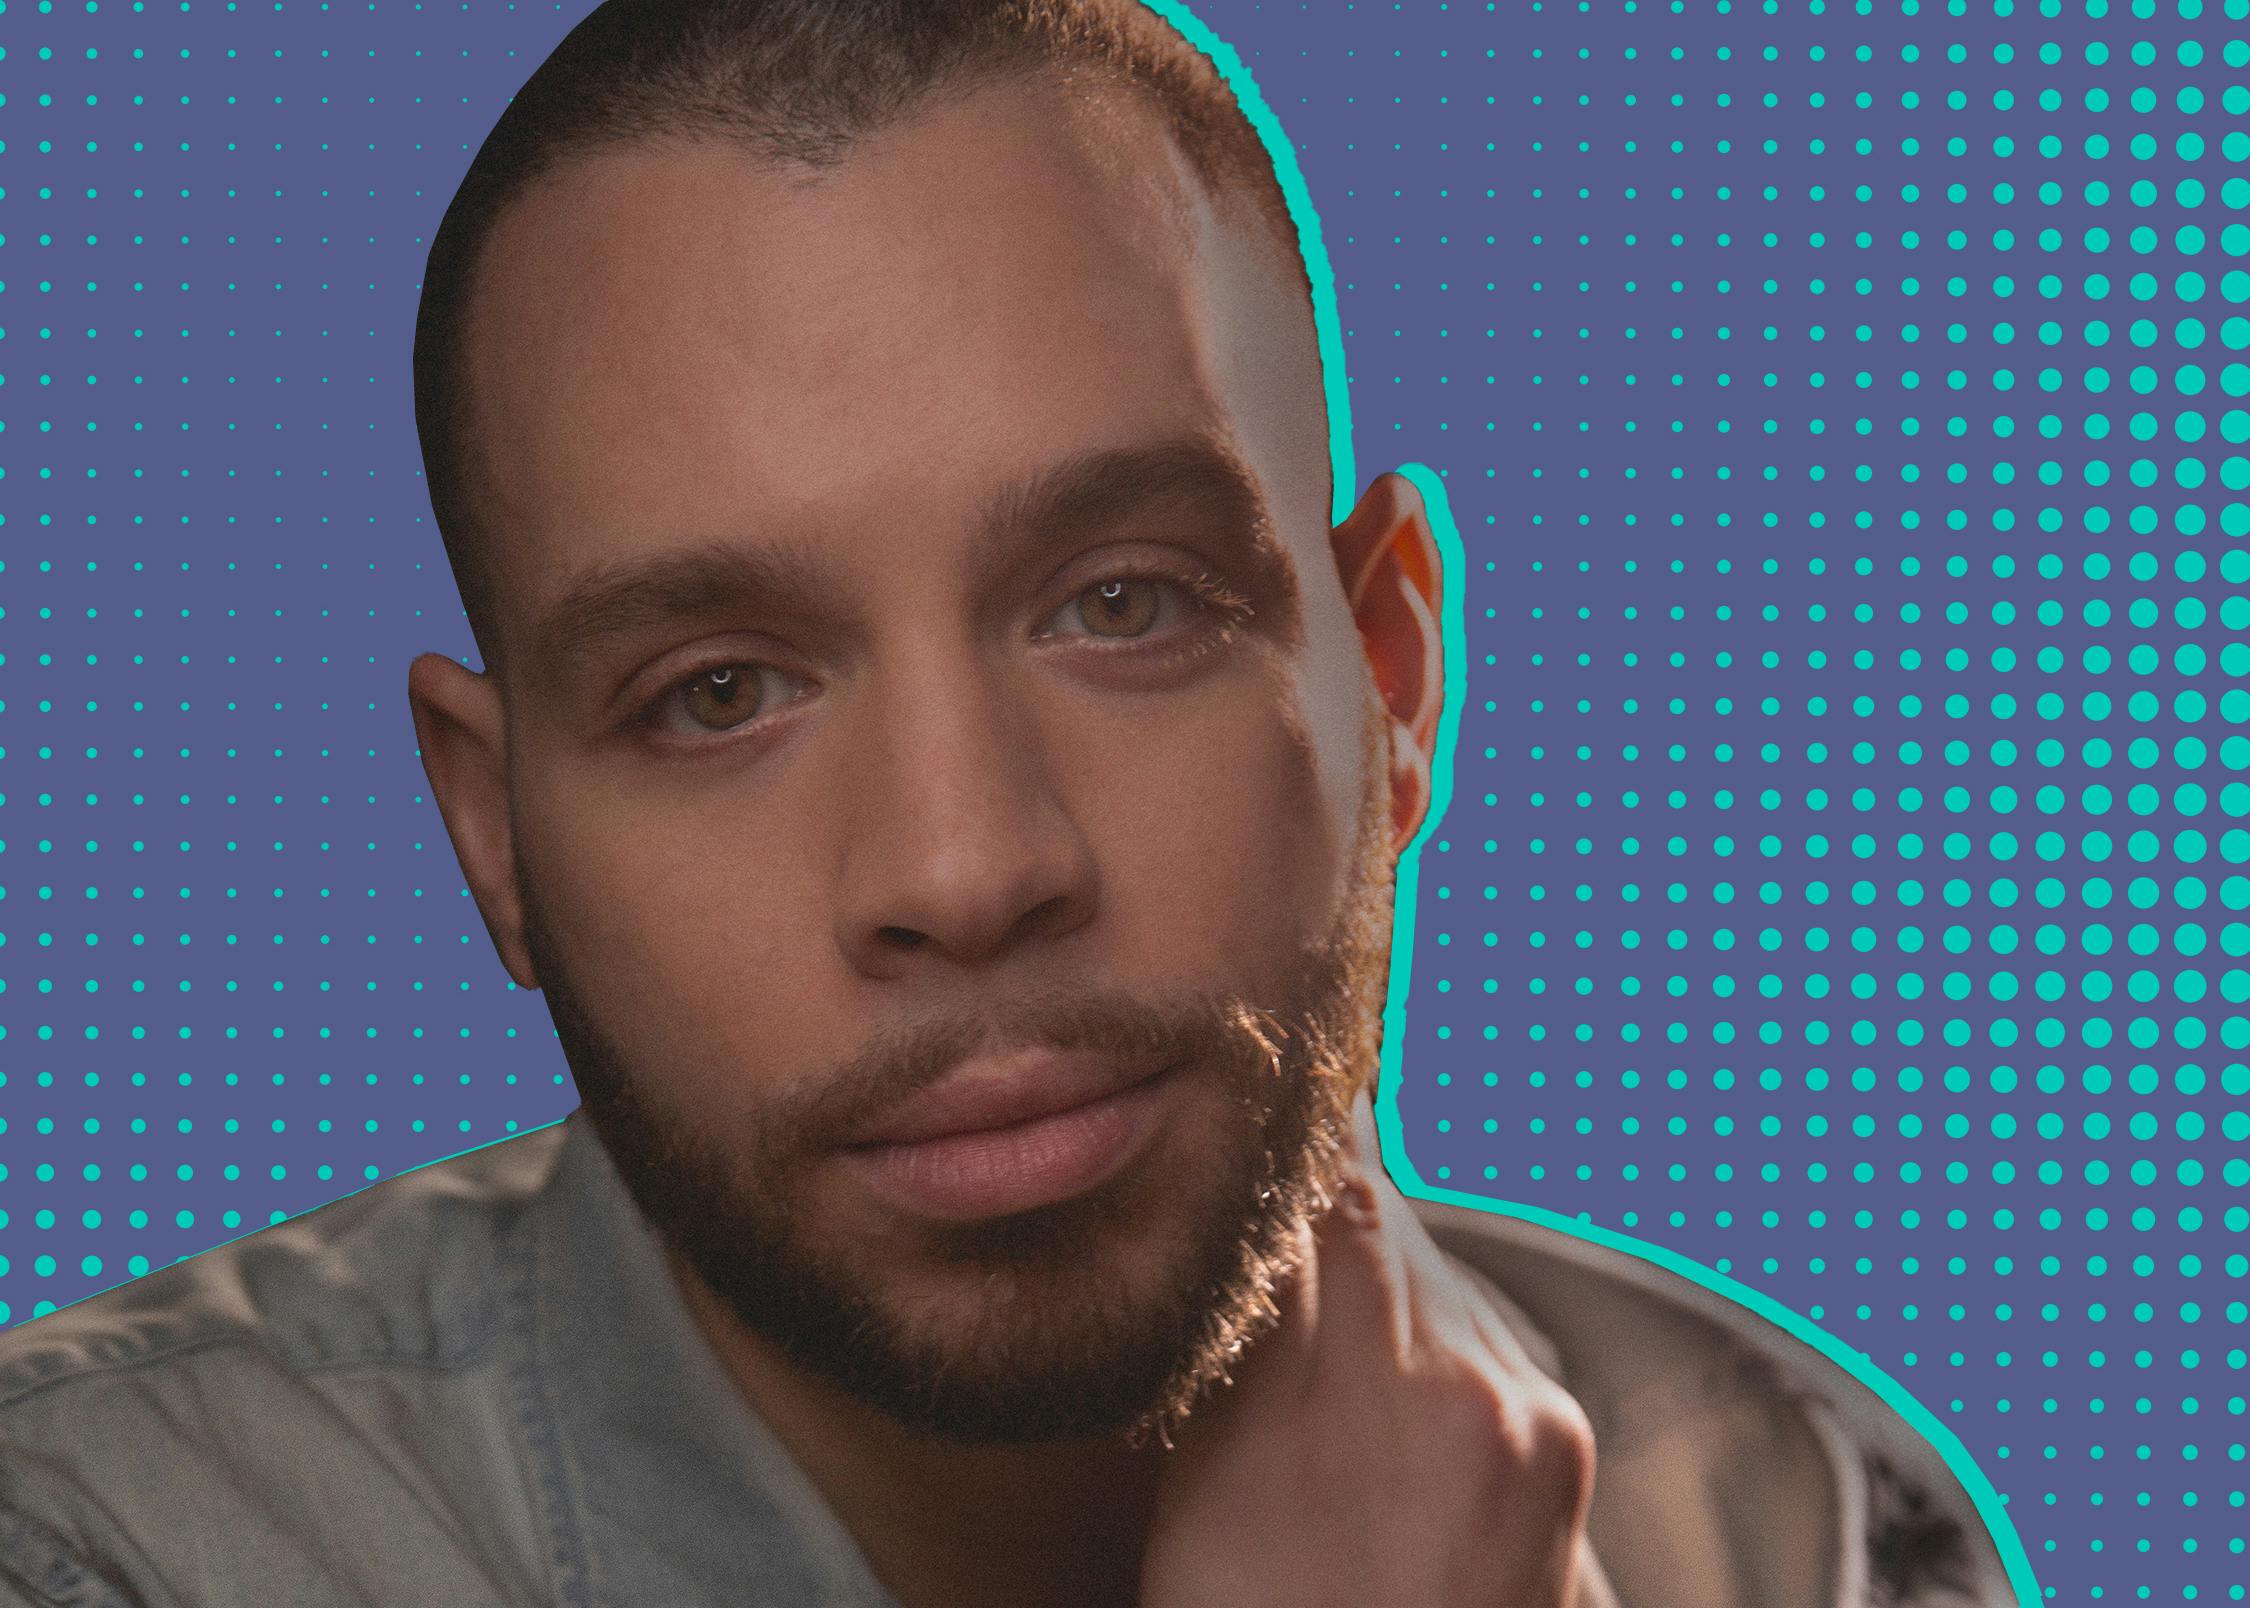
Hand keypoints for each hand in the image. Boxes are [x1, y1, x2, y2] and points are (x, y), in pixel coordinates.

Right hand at [1137, 1086, 1598, 1607]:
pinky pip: (1491, 1347)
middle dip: (1333, 1216)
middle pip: (1401, 1234)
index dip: (1302, 1137)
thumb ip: (1251, 1329)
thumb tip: (1258, 1208)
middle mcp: (1494, 1390)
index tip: (1271, 1093)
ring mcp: (1543, 1425)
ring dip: (1386, 1282)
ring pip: (1447, 1286)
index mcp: (1397, 1390)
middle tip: (1272, 1186)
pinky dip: (1435, 1342)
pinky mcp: (1568, 1455)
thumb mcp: (1214, 1480)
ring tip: (1318, 1317)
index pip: (1347, 1197)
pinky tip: (1380, 1388)